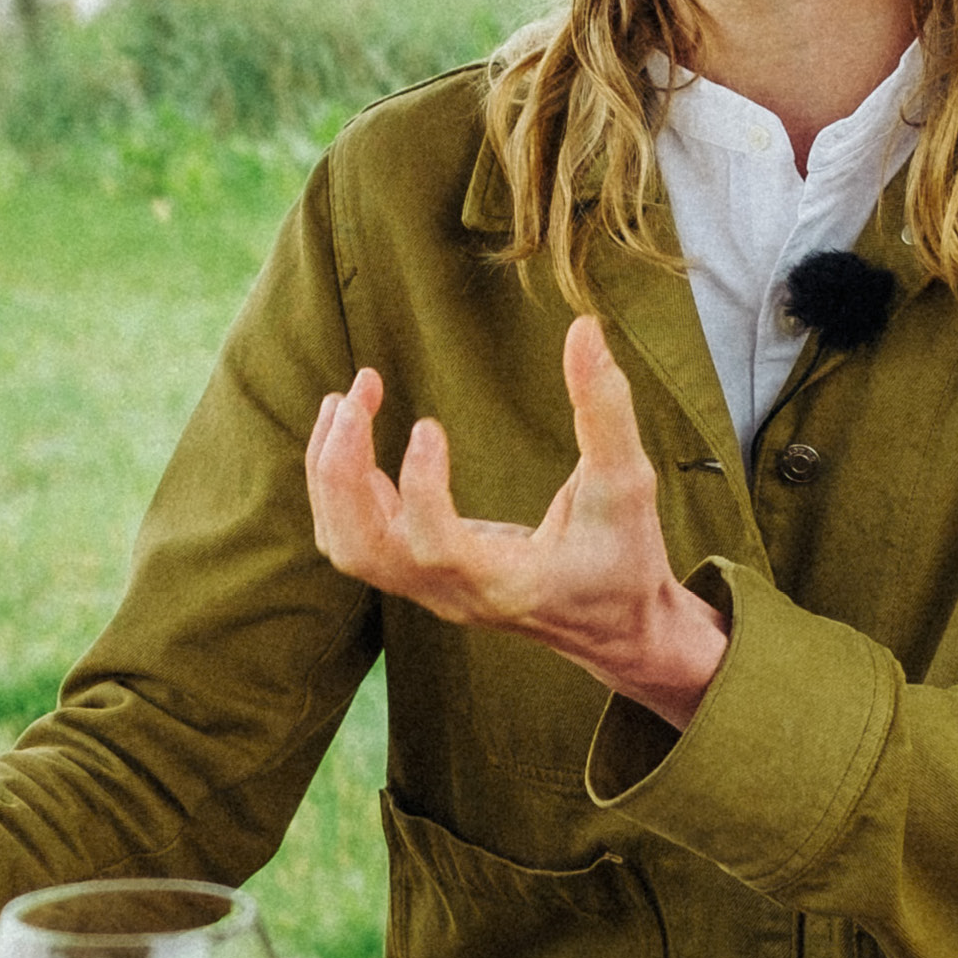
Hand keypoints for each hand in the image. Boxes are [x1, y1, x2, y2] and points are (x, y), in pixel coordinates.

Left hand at [304, 314, 727, 728]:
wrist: (615, 628)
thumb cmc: (624, 558)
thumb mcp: (628, 485)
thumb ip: (606, 410)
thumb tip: (584, 329)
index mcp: (502, 582)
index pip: (434, 548)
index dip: (420, 488)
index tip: (428, 423)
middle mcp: (450, 593)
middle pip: (359, 550)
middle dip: (341, 470)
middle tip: (356, 393)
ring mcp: (427, 589)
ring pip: (345, 546)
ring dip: (329, 474)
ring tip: (343, 402)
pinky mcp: (419, 574)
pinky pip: (354, 537)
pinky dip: (341, 485)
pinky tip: (357, 430)